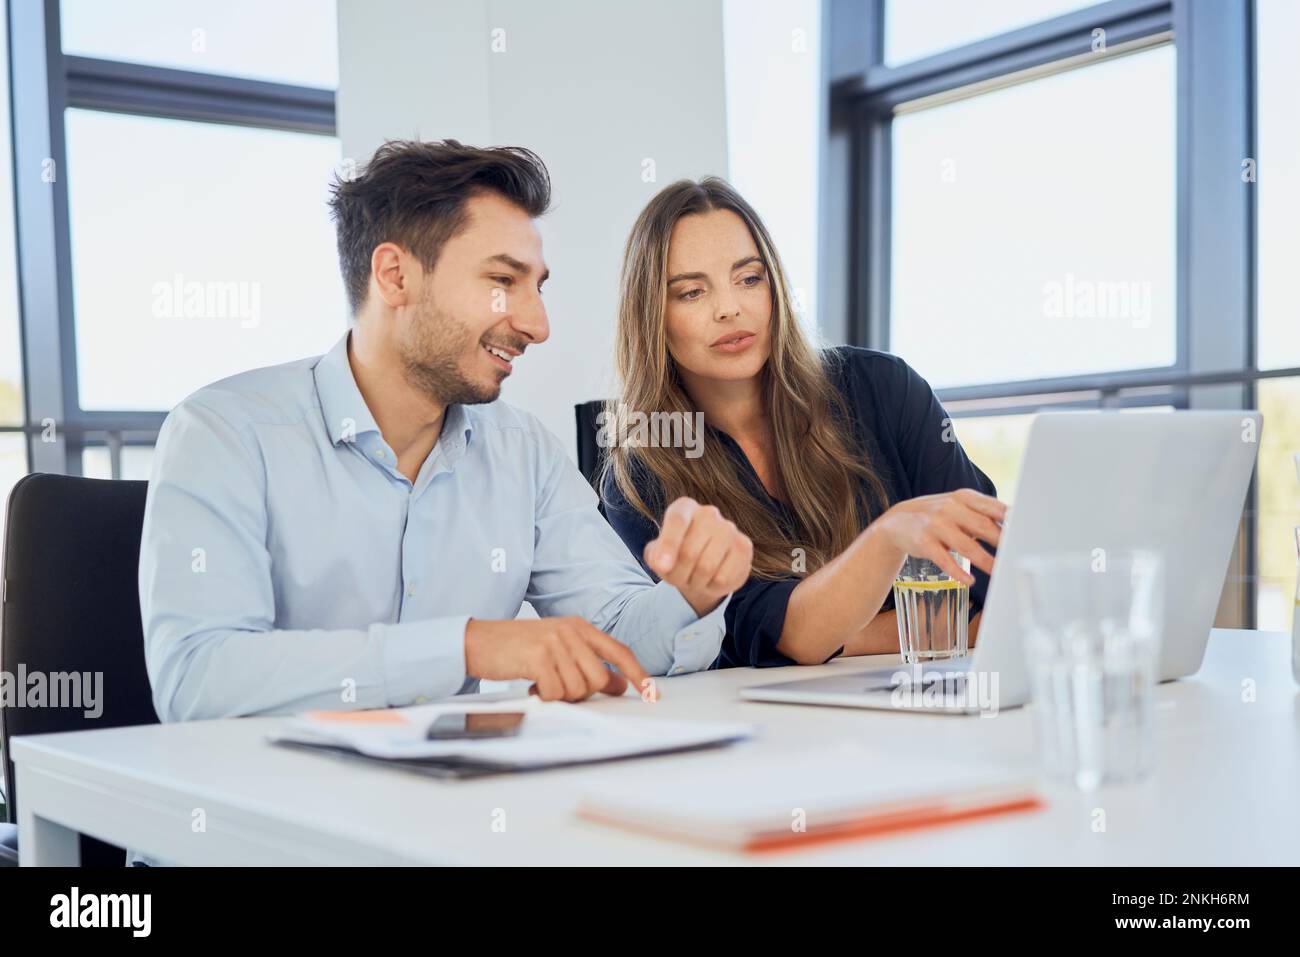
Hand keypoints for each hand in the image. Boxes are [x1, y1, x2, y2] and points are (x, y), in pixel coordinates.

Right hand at [463, 617, 652, 701]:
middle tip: (560, 689)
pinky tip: (531, 686)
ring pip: (578, 689)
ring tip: (542, 684)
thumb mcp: (557, 648)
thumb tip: (617, 685)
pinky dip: (544, 696)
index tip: (651, 692)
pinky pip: (556, 692)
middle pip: (599, 679)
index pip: (619, 652)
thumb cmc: (517, 648)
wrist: (478, 641)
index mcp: (579, 627)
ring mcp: (555, 642)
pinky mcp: (538, 657)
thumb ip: (586, 662)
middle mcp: (571, 631)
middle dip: (583, 693)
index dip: (637, 673)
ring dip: (560, 695)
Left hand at [643, 497, 752, 615]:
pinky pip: (724, 577)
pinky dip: (712, 586)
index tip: (662, 567)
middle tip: (677, 578)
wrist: (702, 569)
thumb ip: (656, 556)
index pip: (677, 520)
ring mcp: (729, 528)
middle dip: (678, 573)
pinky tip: (711, 580)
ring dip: (695, 582)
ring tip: (693, 579)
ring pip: (707, 566)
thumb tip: (662, 564)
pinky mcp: (744, 547)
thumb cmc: (676, 558)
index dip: (669, 545)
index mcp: (684, 507)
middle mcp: (709, 513)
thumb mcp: (658, 556)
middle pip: (690, 551)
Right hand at [869, 488, 1005, 585]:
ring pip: (966, 545)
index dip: (1011, 519)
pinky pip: (944, 560)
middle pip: (982, 525)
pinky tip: (969, 581)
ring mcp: (935, 524)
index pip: (992, 507)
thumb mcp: (958, 508)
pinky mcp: (924, 542)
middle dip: (1002, 541)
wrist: (897, 522)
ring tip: (999, 572)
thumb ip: (983, 515)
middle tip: (1017, 555)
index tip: (1027, 531)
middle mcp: (949, 508)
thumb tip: (1016, 529)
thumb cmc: (937, 516)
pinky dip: (958, 572)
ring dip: (985, 560)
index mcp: (963, 497)